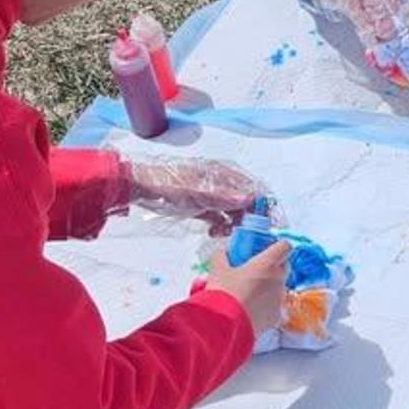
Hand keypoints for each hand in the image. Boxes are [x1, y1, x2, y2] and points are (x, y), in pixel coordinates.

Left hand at [127, 158, 262, 233]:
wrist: (141, 186)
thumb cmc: (167, 184)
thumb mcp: (195, 191)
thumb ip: (221, 196)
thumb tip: (248, 199)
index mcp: (223, 174)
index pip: (253, 189)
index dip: (262, 206)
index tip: (266, 224)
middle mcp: (222, 183)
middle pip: (246, 202)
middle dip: (248, 219)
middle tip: (243, 234)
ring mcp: (212, 194)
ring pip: (234, 211)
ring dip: (234, 224)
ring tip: (224, 235)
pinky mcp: (203, 205)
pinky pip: (220, 217)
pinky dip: (221, 226)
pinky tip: (215, 233)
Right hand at [205, 241, 290, 336]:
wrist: (224, 325)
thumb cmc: (223, 293)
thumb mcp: (217, 270)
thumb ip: (221, 256)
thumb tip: (222, 252)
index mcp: (267, 264)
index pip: (285, 246)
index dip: (278, 246)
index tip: (268, 249)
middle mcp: (278, 280)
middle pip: (284, 266)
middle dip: (274, 266)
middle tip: (256, 270)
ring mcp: (279, 299)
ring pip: (279, 288)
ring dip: (268, 287)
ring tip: (249, 292)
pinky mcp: (276, 317)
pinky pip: (273, 306)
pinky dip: (265, 306)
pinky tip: (250, 309)